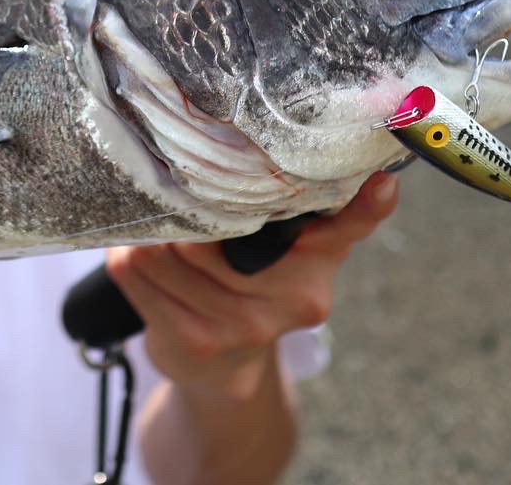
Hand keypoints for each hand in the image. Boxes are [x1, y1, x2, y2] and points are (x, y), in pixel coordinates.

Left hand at [106, 172, 400, 398]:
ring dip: (152, 234)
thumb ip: (291, 200)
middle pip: (220, 223)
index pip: (350, 226)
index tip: (381, 182)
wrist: (224, 367)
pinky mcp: (197, 341)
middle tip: (176, 192)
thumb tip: (266, 143)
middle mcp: (297, 296)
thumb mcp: (286, 243)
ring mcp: (248, 324)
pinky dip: (129, 258)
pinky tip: (141, 258)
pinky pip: (138, 274)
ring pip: (172, 247)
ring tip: (158, 231)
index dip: (366, 204)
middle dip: (187, 207)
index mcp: (322, 256)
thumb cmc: (250, 279)